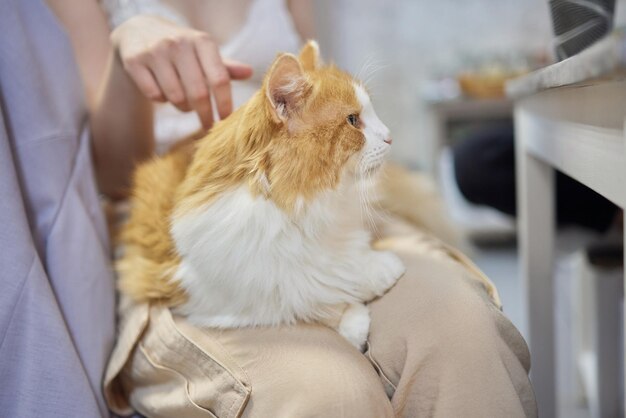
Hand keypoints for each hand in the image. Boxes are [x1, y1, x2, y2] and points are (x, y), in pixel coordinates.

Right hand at [111, 15, 252, 127]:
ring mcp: (155, 51)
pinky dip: (162, 100)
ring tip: (184, 101)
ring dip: (183, 107)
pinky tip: (163, 90)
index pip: (219, 79)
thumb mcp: (204, 52)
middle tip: (208, 126)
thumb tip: (249, 72)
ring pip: (176, 97)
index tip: (226, 121)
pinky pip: (154, 96)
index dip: (224, 104)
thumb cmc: (182, 48)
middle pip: (198, 94)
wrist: (138, 30)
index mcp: (202, 41)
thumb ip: (225, 66)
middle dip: (205, 115)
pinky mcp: (134, 61)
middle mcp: (179, 43)